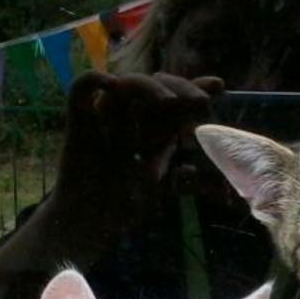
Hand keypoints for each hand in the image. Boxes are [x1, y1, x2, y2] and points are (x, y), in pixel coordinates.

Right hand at [58, 70, 223, 196]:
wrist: (90, 219)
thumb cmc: (124, 205)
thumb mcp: (160, 190)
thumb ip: (181, 181)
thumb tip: (194, 171)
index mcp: (154, 126)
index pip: (176, 100)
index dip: (196, 89)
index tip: (220, 87)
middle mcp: (133, 114)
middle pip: (157, 84)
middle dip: (182, 88)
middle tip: (201, 102)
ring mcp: (106, 113)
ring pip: (127, 82)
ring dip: (149, 86)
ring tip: (168, 102)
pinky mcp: (79, 117)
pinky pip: (82, 86)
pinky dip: (95, 79)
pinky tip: (112, 85)